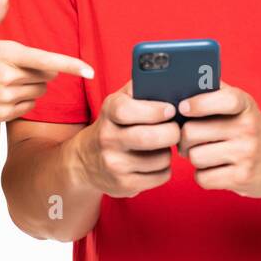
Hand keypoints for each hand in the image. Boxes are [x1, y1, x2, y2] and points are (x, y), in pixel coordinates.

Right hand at [0, 0, 93, 123]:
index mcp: (7, 55)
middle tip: (16, 65)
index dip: (71, 65)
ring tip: (7, 79)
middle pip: (47, 75)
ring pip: (41, 91)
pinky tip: (4, 94)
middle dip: (41, 69)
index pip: (46, 60)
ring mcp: (8, 98)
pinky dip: (24, 99)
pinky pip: (30, 105)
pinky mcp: (6, 114)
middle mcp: (10, 78)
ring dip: (33, 84)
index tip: (90, 70)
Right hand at [74, 80, 176, 197]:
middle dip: (171, 133)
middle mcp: (108, 138)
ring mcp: (114, 164)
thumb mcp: (120, 100)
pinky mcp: (123, 185)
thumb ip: (142, 86)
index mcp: (109, 112)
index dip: (154, 110)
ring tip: (162, 145)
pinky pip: (160, 176)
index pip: (127, 110)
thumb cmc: (115, 123)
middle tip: (175, 129)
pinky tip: (156, 161)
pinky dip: (165, 168)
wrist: (85, 160)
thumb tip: (173, 75)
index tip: (171, 109)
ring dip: (169, 151)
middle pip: (149, 138)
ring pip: (160, 158)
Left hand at [177, 81, 260, 197]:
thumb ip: (216, 92)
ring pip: (195, 157)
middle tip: (189, 140)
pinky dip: (203, 176)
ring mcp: (246, 154)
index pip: (223, 99)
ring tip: (206, 154)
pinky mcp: (242, 178)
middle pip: (192, 132)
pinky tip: (214, 169)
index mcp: (245, 105)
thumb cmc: (254, 129)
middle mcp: (247, 128)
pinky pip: (202, 178)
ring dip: (194, 158)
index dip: (199, 103)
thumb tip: (182, 84)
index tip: (183, 108)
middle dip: (184, 138)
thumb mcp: (243, 106)